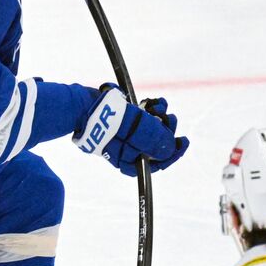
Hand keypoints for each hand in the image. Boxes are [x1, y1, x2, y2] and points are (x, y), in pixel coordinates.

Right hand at [74, 86, 189, 175]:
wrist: (82, 106)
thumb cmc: (107, 121)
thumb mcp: (136, 130)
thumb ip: (155, 139)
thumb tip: (171, 147)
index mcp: (129, 161)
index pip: (156, 164)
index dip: (172, 154)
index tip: (183, 141)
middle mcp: (128, 151)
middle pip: (155, 145)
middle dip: (166, 131)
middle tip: (170, 118)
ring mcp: (124, 135)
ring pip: (150, 129)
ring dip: (159, 117)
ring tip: (160, 105)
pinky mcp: (122, 121)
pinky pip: (142, 118)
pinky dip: (150, 111)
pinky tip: (155, 102)